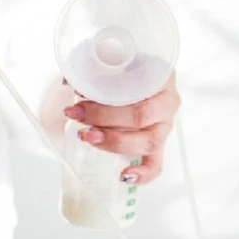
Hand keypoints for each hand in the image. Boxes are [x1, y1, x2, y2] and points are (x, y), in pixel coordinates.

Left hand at [62, 73, 180, 184]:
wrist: (127, 82)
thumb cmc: (120, 73)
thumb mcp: (108, 63)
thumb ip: (94, 69)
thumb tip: (71, 82)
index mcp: (160, 76)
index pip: (141, 86)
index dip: (108, 92)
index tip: (79, 94)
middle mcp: (167, 102)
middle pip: (141, 116)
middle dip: (104, 118)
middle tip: (77, 115)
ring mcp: (164, 126)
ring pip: (148, 141)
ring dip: (114, 142)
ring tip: (87, 137)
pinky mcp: (158, 146)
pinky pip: (156, 165)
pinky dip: (142, 174)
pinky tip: (123, 175)